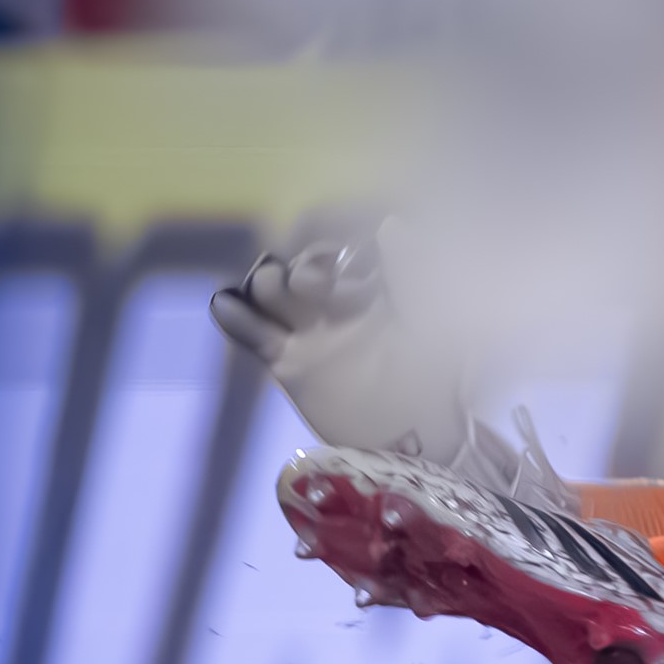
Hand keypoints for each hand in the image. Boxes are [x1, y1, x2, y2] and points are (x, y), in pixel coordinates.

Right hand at [210, 227, 477, 465]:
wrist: (415, 440)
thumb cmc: (437, 379)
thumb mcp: (431, 321)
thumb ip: (412, 273)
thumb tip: (392, 223)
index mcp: (381, 287)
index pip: (347, 248)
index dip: (336, 242)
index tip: (333, 249)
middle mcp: (342, 303)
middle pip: (305, 266)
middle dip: (305, 267)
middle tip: (313, 286)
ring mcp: (312, 330)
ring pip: (274, 293)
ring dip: (268, 283)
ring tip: (269, 288)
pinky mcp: (288, 361)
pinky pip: (254, 333)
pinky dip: (236, 317)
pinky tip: (226, 306)